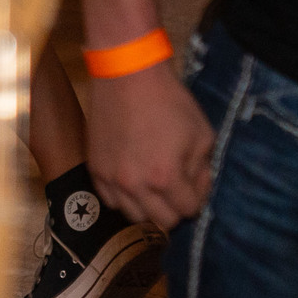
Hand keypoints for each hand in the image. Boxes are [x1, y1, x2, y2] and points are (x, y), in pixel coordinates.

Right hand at [85, 59, 214, 229]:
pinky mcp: (94, 168)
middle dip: (176, 206)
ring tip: (152, 185)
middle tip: (177, 185)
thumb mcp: (202, 134)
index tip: (196, 179)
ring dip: (148, 205)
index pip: (189, 210)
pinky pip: (109, 199)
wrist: (126, 76)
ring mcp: (111, 178)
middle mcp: (135, 185)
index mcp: (165, 177)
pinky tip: (131, 180)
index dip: (198, 196)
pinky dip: (123, 197)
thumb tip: (194, 186)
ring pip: (133, 215)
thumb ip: (202, 169)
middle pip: (162, 220)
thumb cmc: (169, 102)